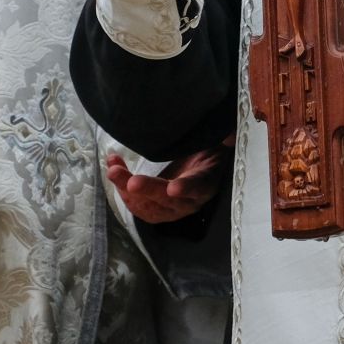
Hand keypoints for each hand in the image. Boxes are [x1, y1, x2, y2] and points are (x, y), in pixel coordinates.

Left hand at [107, 142, 229, 224]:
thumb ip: (224, 138)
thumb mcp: (216, 143)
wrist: (200, 168)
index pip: (198, 185)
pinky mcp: (157, 210)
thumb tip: (230, 134)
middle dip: (147, 189)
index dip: (186, 188)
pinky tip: (114, 170)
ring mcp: (172, 208)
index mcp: (207, 182)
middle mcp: (190, 201)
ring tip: (113, 169)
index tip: (173, 188)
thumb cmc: (206, 152)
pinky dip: (122, 190)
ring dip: (127, 189)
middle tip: (130, 181)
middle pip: (168, 200)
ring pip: (148, 206)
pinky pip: (138, 206)